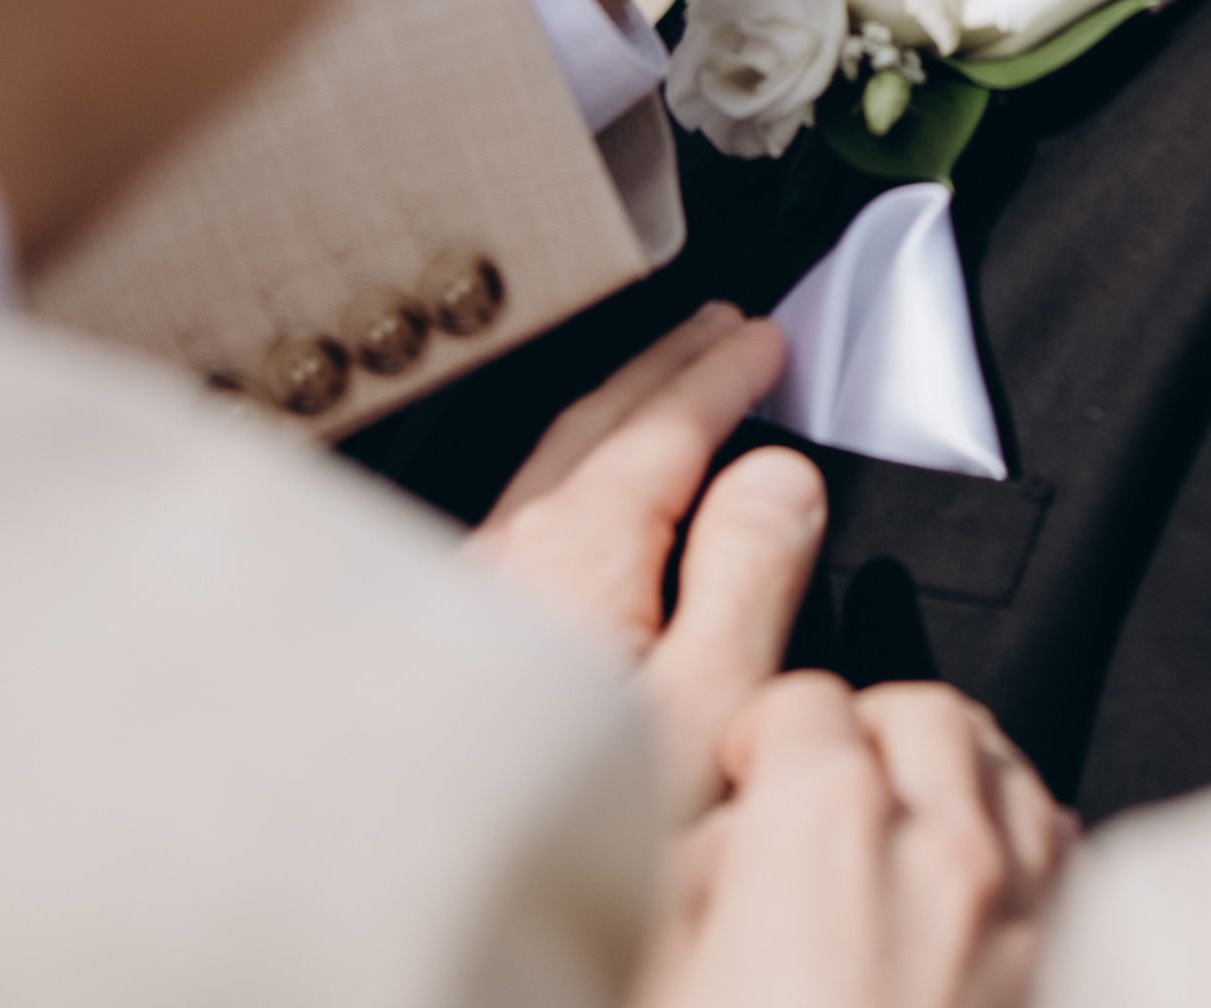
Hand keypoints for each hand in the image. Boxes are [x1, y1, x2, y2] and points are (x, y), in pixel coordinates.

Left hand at [463, 306, 833, 800]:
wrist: (431, 878)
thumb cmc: (574, 814)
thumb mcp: (707, 699)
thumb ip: (750, 576)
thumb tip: (779, 476)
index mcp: (580, 553)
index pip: (663, 428)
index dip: (723, 375)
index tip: (766, 338)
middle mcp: (510, 558)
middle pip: (594, 429)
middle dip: (665, 371)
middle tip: (721, 333)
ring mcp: (469, 597)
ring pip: (550, 472)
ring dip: (618, 420)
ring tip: (664, 399)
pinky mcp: (450, 645)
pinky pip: (525, 519)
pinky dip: (578, 479)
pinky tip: (584, 513)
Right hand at [645, 674, 1070, 1007]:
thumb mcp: (656, 974)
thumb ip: (689, 880)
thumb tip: (728, 845)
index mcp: (825, 826)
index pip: (804, 700)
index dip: (762, 739)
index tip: (748, 778)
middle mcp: (944, 852)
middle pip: (928, 712)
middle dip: (868, 736)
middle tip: (821, 800)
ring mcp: (1024, 917)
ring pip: (1010, 774)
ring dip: (956, 784)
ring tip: (900, 840)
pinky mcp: (1068, 974)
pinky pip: (1063, 863)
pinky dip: (1019, 855)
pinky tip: (973, 902)